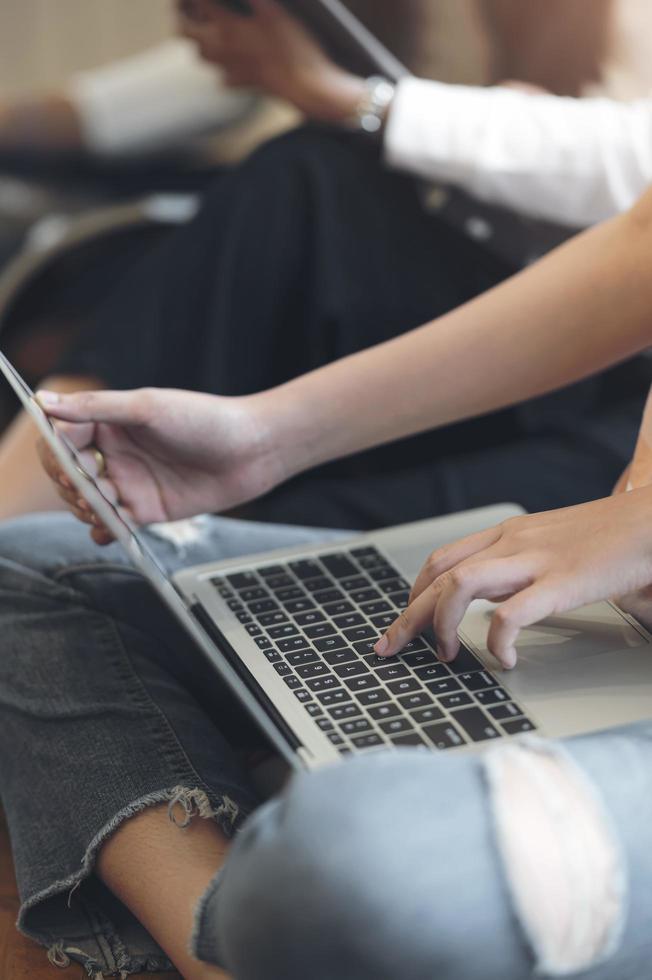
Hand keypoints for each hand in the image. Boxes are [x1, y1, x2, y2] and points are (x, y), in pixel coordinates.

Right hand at [36, 387, 284, 543]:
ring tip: (105, 508)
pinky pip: (114, 525)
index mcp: (109, 423)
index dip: (57, 454)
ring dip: (87, 508)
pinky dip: (104, 531)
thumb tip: (44, 403)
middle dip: (72, 485)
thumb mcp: (147, 407)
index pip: (62, 438)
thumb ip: (96, 408)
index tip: (69, 464)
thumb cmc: (205, 419)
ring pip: (87, 502)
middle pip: (69, 474)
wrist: (252, 450)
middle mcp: (114, 454)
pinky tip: (107, 531)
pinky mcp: (147, 510)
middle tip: (89, 490)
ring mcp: (129, 483)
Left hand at [178, 0, 366, 121]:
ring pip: (200, 55)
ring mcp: (230, 69)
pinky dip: (221, 66)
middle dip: (183, 16)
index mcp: (228, 27)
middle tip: (188, 7)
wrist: (306, 87)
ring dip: (199, 40)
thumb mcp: (274, 10)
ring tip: (206, 29)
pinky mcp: (242, 83)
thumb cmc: (294, 47)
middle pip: (186, 33)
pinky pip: (222, 77)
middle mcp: (222, 49)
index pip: (198, 3)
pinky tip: (229, 60)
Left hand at [374, 489, 651, 668]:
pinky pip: (511, 615)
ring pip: (459, 585)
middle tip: (390, 648)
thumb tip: (491, 603)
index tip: (404, 624)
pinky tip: (504, 659)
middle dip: (407, 617)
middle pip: (439, 576)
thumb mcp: (549, 545)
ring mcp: (533, 560)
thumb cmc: (607, 537)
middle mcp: (511, 542)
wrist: (650, 522)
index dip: (414, 594)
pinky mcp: (560, 582)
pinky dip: (497, 641)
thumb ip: (517, 568)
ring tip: (446, 655)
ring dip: (440, 625)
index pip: (441, 560)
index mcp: (507, 534)